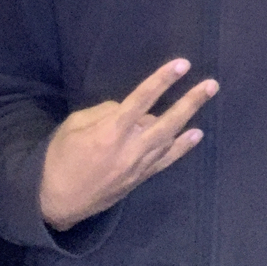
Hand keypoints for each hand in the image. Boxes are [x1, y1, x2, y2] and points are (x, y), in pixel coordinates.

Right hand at [39, 57, 216, 229]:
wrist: (55, 200)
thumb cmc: (59, 158)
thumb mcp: (73, 126)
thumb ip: (102, 113)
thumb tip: (125, 109)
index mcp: (111, 131)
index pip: (142, 99)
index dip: (163, 80)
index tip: (182, 65)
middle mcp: (130, 148)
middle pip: (167, 120)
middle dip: (190, 101)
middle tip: (211, 84)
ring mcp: (138, 165)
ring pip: (170, 139)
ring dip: (190, 118)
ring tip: (207, 98)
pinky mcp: (139, 178)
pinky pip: (165, 160)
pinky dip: (182, 147)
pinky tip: (196, 135)